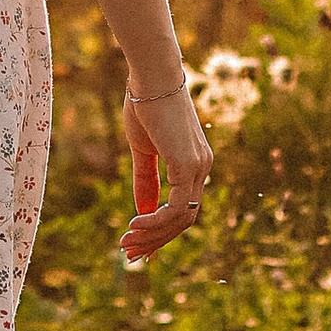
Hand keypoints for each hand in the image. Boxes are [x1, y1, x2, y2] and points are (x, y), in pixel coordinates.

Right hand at [121, 78, 210, 264]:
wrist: (151, 78)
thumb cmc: (145, 106)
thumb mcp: (143, 150)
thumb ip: (146, 180)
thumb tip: (142, 211)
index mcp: (195, 163)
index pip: (184, 208)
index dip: (161, 230)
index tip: (136, 241)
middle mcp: (203, 167)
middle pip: (184, 220)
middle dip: (156, 240)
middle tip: (129, 253)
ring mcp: (199, 167)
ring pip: (181, 219)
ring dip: (153, 236)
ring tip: (127, 243)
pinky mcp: (188, 166)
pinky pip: (175, 208)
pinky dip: (155, 221)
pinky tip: (134, 223)